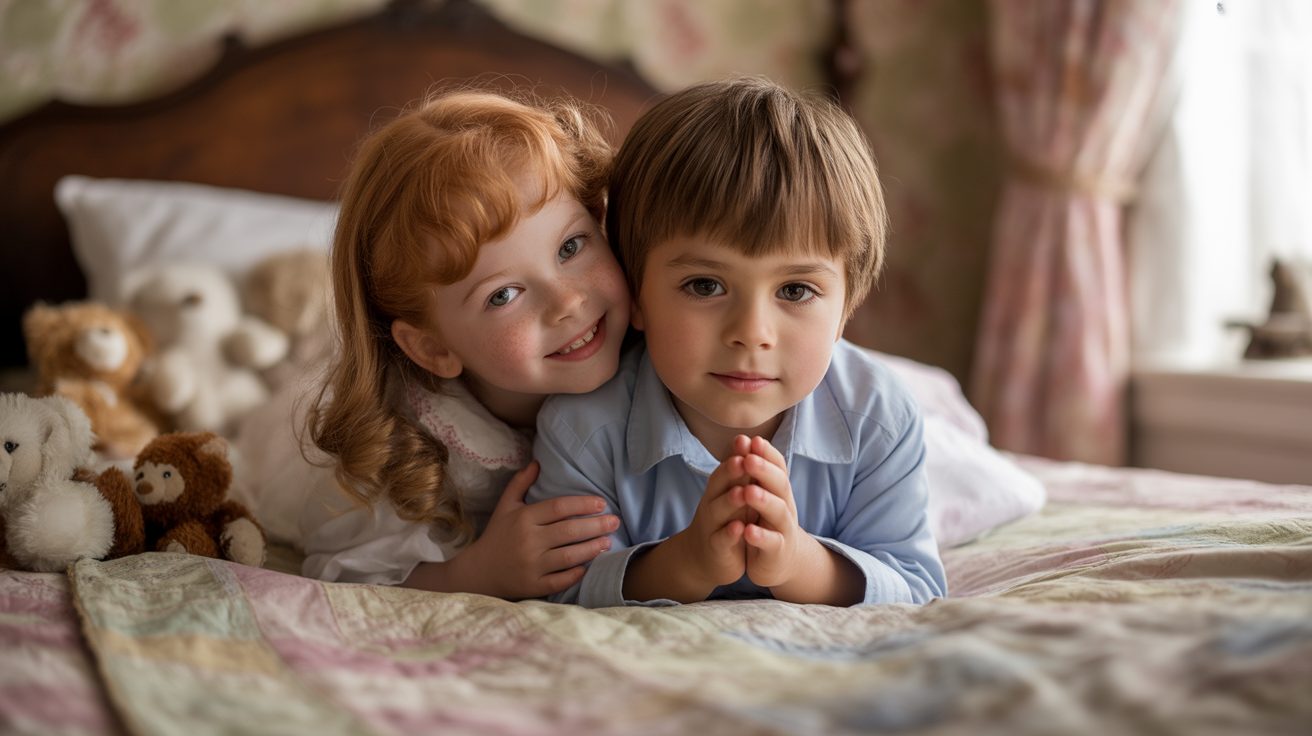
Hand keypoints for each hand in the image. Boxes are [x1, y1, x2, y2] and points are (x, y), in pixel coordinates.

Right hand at [456, 461, 618, 599]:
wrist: (478, 571)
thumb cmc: (497, 535)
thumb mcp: (505, 506)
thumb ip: (520, 483)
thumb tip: (537, 462)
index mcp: (523, 518)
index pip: (559, 507)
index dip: (582, 504)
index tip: (601, 503)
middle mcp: (528, 541)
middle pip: (569, 530)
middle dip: (596, 525)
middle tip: (615, 521)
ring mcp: (531, 565)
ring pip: (570, 555)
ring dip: (592, 548)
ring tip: (608, 541)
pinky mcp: (533, 585)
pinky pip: (561, 579)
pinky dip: (576, 573)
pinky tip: (589, 566)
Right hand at [671, 445, 753, 589]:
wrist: (704, 558)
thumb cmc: (726, 521)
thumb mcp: (734, 495)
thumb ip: (741, 472)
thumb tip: (749, 438)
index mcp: (719, 490)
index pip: (726, 468)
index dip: (736, 455)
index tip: (747, 440)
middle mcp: (712, 504)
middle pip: (719, 485)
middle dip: (731, 472)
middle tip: (743, 459)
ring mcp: (712, 526)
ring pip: (718, 511)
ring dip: (731, 501)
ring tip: (743, 492)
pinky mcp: (716, 549)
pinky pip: (721, 539)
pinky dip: (729, 533)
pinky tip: (739, 528)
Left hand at [737, 435, 816, 589]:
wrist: (781, 561)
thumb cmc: (766, 522)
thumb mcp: (761, 494)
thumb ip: (753, 471)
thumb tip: (743, 438)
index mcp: (778, 490)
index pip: (777, 466)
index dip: (767, 454)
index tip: (753, 440)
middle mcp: (785, 505)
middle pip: (779, 484)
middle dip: (764, 471)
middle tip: (749, 459)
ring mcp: (783, 528)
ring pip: (777, 512)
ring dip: (763, 501)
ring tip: (748, 492)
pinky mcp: (777, 551)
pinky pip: (771, 542)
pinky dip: (760, 536)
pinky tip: (747, 531)